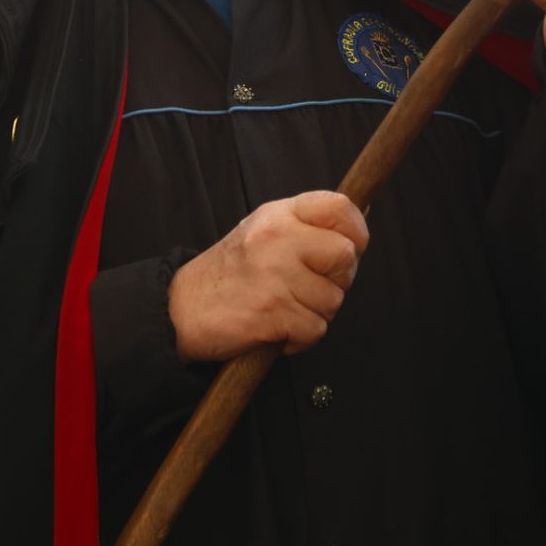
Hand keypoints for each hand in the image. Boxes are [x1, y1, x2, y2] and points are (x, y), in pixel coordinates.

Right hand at [168, 191, 368, 360]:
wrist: (183, 309)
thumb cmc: (233, 273)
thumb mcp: (266, 232)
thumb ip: (309, 227)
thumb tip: (362, 217)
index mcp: (279, 215)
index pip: (339, 207)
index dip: (357, 230)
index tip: (351, 247)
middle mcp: (277, 238)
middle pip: (345, 256)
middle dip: (338, 279)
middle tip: (311, 286)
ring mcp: (274, 275)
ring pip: (334, 299)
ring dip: (316, 313)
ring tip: (287, 307)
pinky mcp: (270, 312)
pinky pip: (315, 329)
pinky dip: (301, 338)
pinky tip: (280, 328)